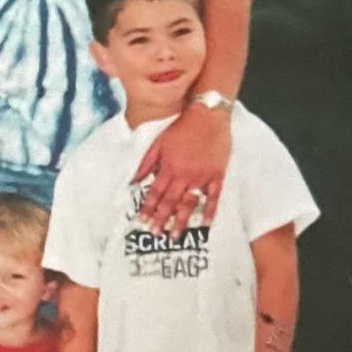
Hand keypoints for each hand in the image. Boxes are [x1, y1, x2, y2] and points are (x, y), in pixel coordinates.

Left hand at [133, 103, 230, 234]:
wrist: (208, 116)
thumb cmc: (181, 127)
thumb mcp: (158, 142)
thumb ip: (146, 163)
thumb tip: (133, 180)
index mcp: (168, 168)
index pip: (155, 193)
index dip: (148, 208)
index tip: (141, 222)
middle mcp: (184, 175)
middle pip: (170, 202)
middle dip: (161, 219)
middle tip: (155, 233)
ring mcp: (202, 177)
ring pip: (189, 203)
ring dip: (181, 220)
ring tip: (174, 235)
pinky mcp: (217, 175)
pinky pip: (213, 197)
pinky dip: (209, 211)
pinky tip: (204, 224)